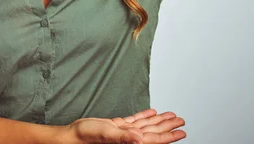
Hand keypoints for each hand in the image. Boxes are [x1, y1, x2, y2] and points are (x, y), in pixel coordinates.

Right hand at [64, 108, 185, 142]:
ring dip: (158, 121)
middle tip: (181, 121)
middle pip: (153, 132)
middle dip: (167, 127)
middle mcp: (129, 138)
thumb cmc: (85, 138)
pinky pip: (134, 121)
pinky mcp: (116, 127)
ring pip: (145, 126)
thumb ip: (124, 137)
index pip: (154, 139)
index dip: (169, 136)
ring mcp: (123, 133)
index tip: (181, 132)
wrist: (72, 135)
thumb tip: (140, 140)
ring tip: (170, 116)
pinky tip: (151, 112)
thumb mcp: (106, 134)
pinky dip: (143, 116)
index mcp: (129, 142)